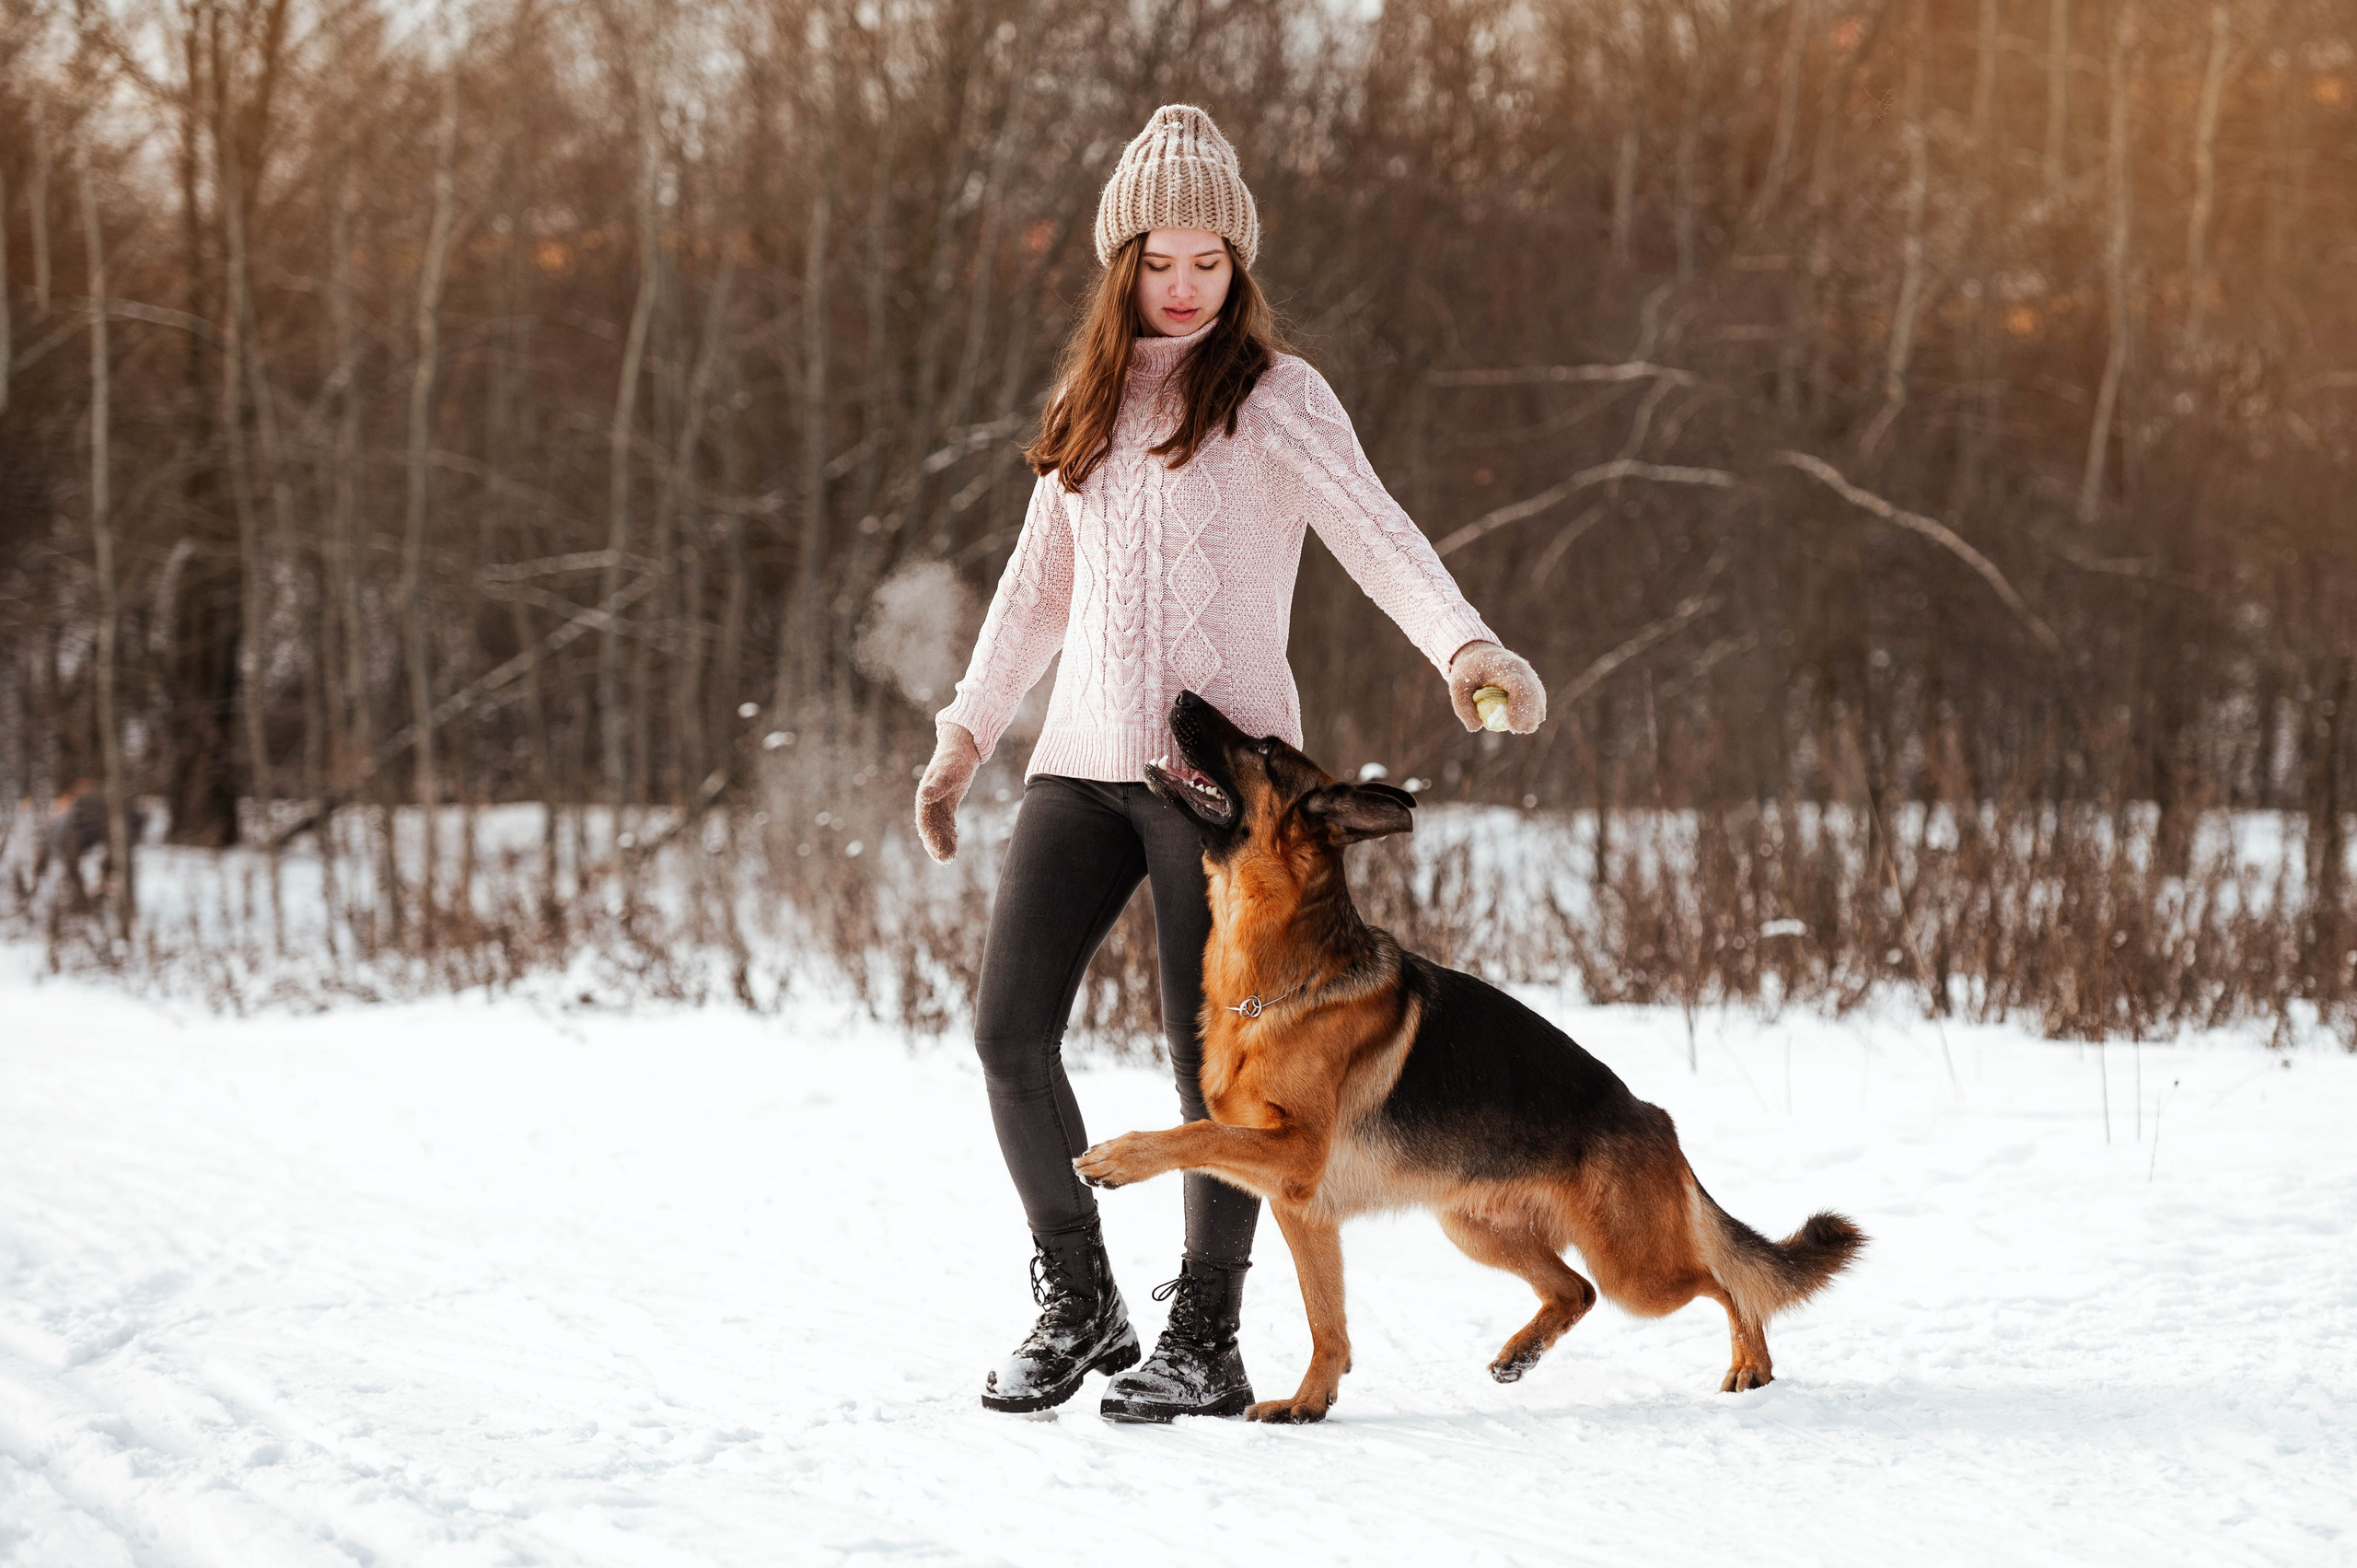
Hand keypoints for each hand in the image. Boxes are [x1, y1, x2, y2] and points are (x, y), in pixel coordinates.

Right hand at [914, 722, 981, 862]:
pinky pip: (945, 824)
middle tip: (947, 860)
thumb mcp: (948, 772)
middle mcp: (929, 802)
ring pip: (937, 828)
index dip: (932, 839)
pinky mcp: (946, 804)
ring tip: (949, 859)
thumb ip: (937, 785)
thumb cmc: (955, 759)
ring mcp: (937, 804)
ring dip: (942, 843)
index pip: (926, 822)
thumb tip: (924, 796)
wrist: (960, 748)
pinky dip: (949, 835)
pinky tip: (954, 847)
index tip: (940, 853)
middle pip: (930, 829)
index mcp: (925, 796)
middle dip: (936, 845)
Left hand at [1447, 642, 1546, 733]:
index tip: (1513, 726)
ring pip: (1539, 697)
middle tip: (1518, 730)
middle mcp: (1521, 668)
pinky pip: (1537, 698)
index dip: (1520, 709)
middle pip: (1534, 695)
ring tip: (1518, 728)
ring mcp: (1529, 673)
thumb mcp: (1457, 685)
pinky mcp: (1531, 680)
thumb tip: (1475, 727)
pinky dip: (1533, 711)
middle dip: (1530, 716)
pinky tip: (1522, 721)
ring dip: (1533, 715)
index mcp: (1503, 667)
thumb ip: (1463, 707)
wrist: (1479, 651)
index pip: (1520, 688)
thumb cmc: (1467, 670)